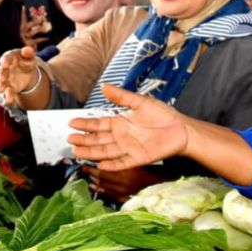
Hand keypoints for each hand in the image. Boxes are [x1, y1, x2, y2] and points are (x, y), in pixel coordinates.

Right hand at [0, 46, 39, 105]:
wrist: (26, 72)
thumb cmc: (26, 61)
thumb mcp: (29, 56)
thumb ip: (28, 53)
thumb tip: (28, 49)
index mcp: (9, 58)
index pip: (5, 58)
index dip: (5, 60)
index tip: (5, 63)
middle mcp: (5, 69)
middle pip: (1, 71)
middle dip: (1, 75)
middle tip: (1, 78)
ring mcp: (6, 79)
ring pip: (2, 83)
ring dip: (1, 86)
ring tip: (1, 89)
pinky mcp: (10, 88)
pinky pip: (8, 92)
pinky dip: (8, 97)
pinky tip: (9, 100)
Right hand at [20, 7, 50, 47]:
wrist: (29, 52)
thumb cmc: (32, 39)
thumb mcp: (33, 31)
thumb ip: (36, 24)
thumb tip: (42, 17)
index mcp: (23, 27)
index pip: (23, 19)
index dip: (23, 13)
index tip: (24, 6)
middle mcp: (22, 32)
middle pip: (29, 25)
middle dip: (36, 21)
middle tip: (42, 19)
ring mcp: (25, 38)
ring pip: (33, 32)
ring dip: (40, 29)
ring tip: (45, 29)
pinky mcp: (28, 44)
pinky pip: (37, 40)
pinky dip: (43, 39)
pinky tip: (47, 38)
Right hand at [66, 84, 187, 169]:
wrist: (181, 129)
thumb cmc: (163, 114)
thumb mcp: (140, 102)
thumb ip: (121, 97)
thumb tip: (103, 86)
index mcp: (120, 122)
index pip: (99, 124)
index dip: (85, 124)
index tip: (72, 123)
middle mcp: (121, 136)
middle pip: (98, 139)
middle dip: (84, 140)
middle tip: (70, 140)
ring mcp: (128, 148)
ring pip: (106, 152)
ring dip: (92, 153)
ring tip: (77, 152)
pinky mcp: (138, 158)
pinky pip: (122, 163)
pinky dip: (112, 165)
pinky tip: (100, 165)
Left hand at [82, 165, 160, 202]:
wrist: (155, 181)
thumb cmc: (144, 168)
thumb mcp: (132, 159)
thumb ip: (117, 158)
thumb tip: (99, 154)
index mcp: (125, 173)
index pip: (103, 171)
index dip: (91, 167)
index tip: (84, 163)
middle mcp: (122, 184)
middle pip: (101, 179)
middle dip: (91, 174)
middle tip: (83, 168)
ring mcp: (122, 193)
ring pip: (103, 187)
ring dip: (94, 181)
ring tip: (88, 176)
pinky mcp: (123, 198)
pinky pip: (108, 194)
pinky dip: (100, 189)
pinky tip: (94, 186)